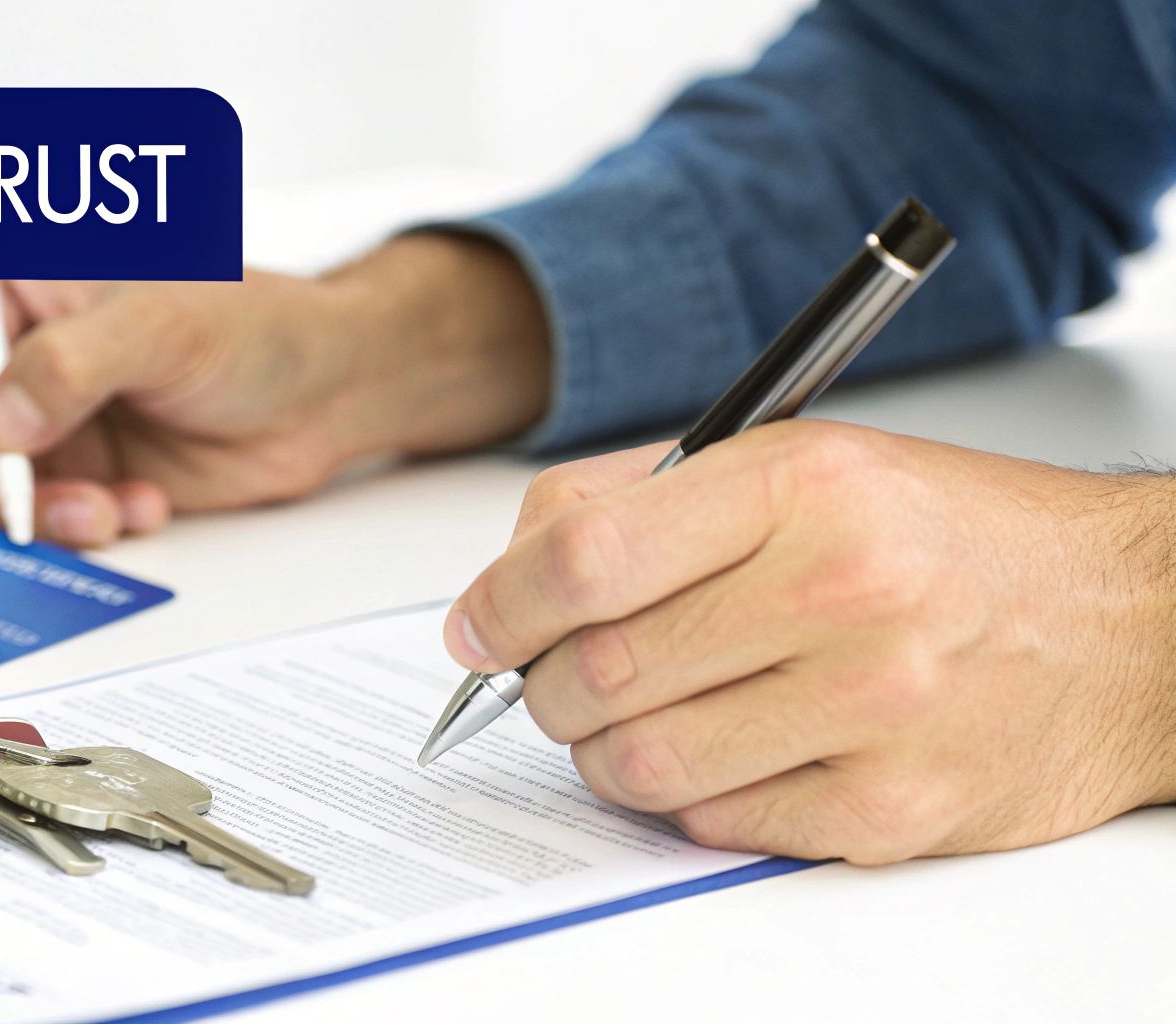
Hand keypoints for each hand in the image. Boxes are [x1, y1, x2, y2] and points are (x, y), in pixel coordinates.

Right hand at [0, 234, 550, 545]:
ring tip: (95, 508)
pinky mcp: (65, 480)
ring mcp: (28, 424)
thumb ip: (70, 364)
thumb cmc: (252, 325)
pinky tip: (135, 508)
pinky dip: (75, 531)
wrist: (321, 396)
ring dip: (21, 512)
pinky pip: (30, 526)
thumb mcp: (160, 324)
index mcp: (1, 284)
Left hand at [445, 422, 1175, 863]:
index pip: (584, 556)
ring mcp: (872, 710)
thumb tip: (509, 575)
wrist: (1132, 622)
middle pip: (598, 671)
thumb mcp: (805, 463)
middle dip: (545, 686)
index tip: (476, 628)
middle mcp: (839, 592)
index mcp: (799, 487)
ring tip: (643, 715)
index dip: (500, 603)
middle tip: (557, 677)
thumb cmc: (952, 538)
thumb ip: (646, 502)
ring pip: (638, 764)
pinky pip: (715, 824)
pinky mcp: (892, 809)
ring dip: (606, 750)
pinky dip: (692, 797)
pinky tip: (731, 750)